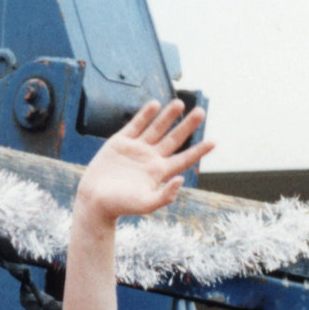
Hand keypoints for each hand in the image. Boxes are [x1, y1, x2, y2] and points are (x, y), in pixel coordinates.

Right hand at [74, 99, 213, 222]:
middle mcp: (151, 158)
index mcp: (160, 173)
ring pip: (157, 128)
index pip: (184, 159)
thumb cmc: (120, 205)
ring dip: (168, 116)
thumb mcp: (146, 204)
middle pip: (174, 139)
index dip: (199, 151)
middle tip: (202, 112)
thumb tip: (181, 179)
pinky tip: (155, 105)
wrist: (95, 199)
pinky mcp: (121, 142)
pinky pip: (136, 125)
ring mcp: (136, 148)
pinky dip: (145, 115)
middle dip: (188, 126)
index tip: (213, 142)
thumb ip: (165, 195)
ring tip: (180, 103)